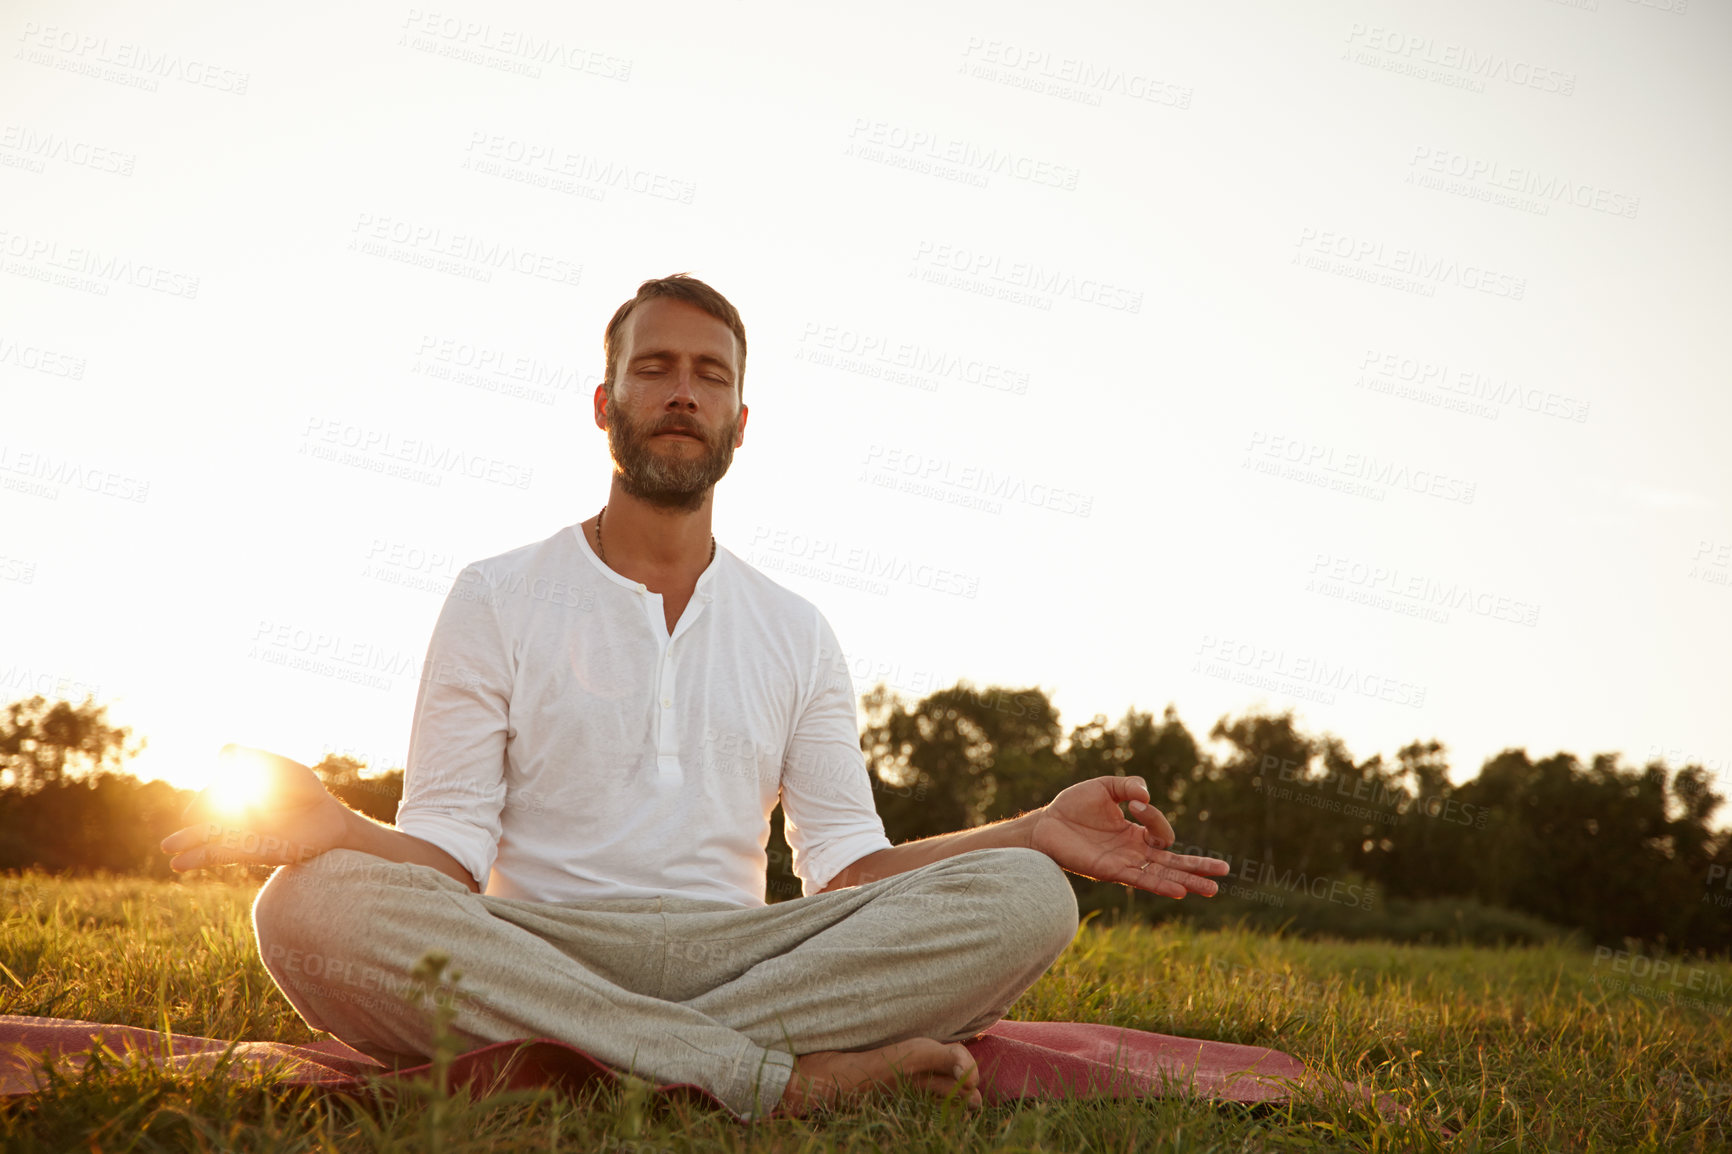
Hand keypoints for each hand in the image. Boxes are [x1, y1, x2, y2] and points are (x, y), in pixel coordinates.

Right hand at [159, 745, 350, 870]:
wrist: (331, 818)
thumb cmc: (307, 791)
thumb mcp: (284, 769)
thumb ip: (255, 758)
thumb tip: (221, 753)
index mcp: (238, 792)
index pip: (214, 789)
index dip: (215, 786)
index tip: (226, 775)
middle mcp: (235, 814)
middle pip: (204, 818)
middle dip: (190, 823)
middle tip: (182, 825)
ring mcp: (242, 834)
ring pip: (208, 838)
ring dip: (187, 843)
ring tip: (168, 848)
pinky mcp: (252, 852)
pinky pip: (221, 855)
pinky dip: (200, 858)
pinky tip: (179, 863)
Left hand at [1028, 776, 1230, 898]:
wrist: (1045, 824)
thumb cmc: (1072, 807)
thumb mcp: (1104, 787)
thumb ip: (1128, 786)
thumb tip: (1146, 794)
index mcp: (1135, 833)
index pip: (1161, 832)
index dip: (1154, 816)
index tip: (1136, 802)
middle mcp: (1133, 852)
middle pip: (1173, 862)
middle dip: (1198, 866)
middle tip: (1225, 871)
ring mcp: (1123, 863)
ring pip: (1162, 874)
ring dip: (1187, 881)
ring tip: (1212, 889)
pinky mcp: (1110, 871)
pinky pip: (1140, 879)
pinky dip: (1160, 884)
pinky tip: (1179, 890)